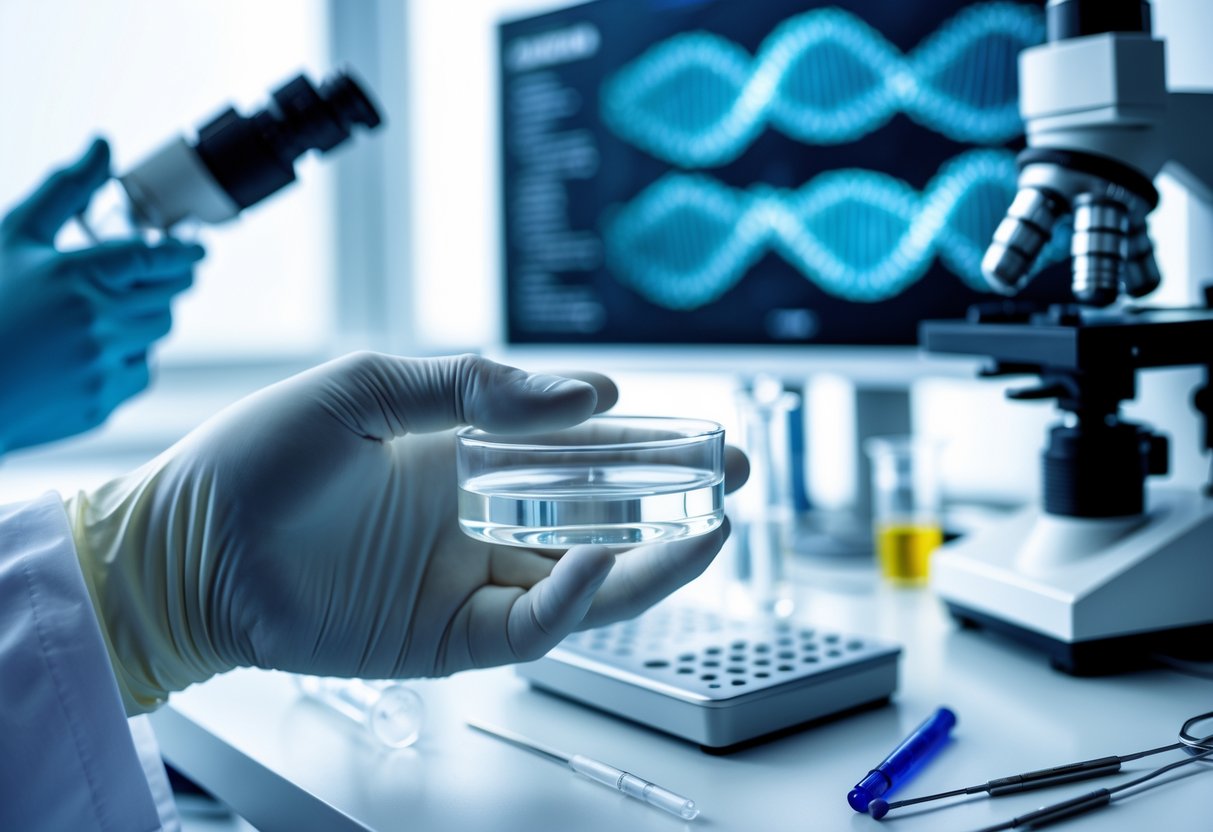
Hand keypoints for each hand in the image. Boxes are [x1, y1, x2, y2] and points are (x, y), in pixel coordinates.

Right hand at [0, 138, 203, 452]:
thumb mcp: (14, 235)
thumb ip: (66, 190)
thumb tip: (103, 145)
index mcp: (77, 275)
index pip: (158, 258)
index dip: (184, 252)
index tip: (197, 249)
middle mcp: (97, 322)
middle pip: (167, 298)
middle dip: (164, 284)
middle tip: (150, 276)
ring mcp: (101, 367)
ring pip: (156, 335)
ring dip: (143, 320)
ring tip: (97, 314)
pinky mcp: (99, 404)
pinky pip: (137, 374)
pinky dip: (123, 359)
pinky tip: (81, 352)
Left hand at [66, 353, 748, 713]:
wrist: (186, 543)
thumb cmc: (261, 457)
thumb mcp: (368, 390)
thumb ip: (474, 388)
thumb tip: (588, 392)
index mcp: (466, 458)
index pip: (578, 451)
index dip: (644, 442)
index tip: (701, 430)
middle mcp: (480, 522)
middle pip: (600, 517)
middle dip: (671, 500)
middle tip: (731, 475)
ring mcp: (467, 582)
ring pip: (585, 581)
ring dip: (651, 559)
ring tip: (710, 526)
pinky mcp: (446, 638)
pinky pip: (530, 627)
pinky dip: (572, 600)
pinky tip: (598, 561)